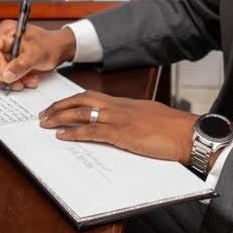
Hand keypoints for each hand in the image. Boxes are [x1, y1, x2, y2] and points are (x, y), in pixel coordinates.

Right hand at [0, 22, 75, 90]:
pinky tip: (29, 80)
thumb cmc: (50, 44)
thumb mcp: (37, 54)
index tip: (7, 76)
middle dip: (5, 76)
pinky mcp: (9, 62)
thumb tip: (5, 76)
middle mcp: (2, 41)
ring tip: (30, 82)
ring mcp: (4, 52)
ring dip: (13, 81)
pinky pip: (6, 75)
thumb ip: (20, 65)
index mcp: (5, 32)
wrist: (59, 49)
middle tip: (18, 84)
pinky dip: (17, 81)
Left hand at [39, 91, 197, 163]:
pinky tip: (62, 136)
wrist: (188, 133)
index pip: (92, 96)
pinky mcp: (121, 134)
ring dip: (60, 117)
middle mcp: (118, 107)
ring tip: (45, 123)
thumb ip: (134, 119)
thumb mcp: (150, 118)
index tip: (60, 105)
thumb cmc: (173, 129)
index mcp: (125, 103)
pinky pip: (91, 131)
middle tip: (44, 113)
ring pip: (82, 113)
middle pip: (81, 99)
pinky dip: (74, 133)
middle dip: (60, 105)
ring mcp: (119, 119)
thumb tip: (126, 125)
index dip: (73, 100)